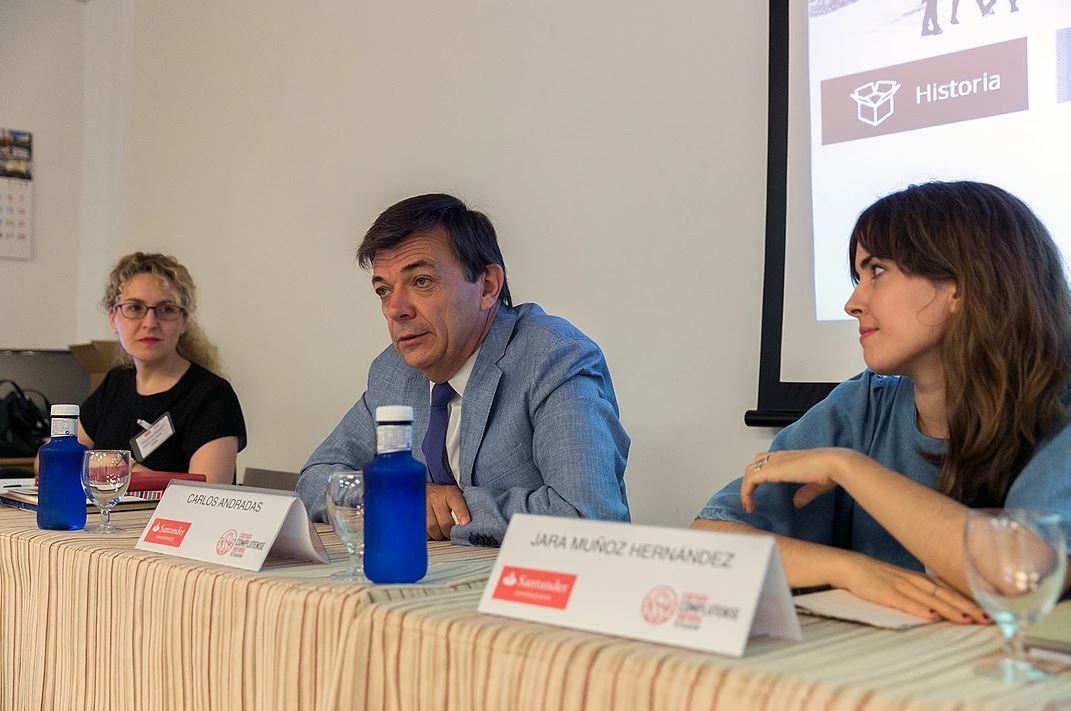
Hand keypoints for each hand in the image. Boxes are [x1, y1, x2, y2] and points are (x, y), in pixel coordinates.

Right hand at [425, 483, 469, 539]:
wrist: (424, 490)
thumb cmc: (444, 497)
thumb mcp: (456, 496)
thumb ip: (465, 507)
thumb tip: (471, 525)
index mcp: (449, 492)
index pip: (456, 501)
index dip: (461, 513)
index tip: (465, 523)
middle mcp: (435, 497)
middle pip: (444, 522)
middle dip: (450, 533)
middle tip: (453, 535)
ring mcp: (423, 505)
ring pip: (432, 528)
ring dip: (439, 535)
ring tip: (442, 533)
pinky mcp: (414, 513)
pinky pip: (422, 530)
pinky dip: (428, 535)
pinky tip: (432, 532)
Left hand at [741, 448, 863, 513]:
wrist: (834, 464)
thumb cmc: (830, 471)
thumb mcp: (815, 485)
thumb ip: (805, 493)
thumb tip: (797, 503)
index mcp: (789, 458)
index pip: (767, 462)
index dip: (760, 476)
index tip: (760, 494)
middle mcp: (779, 457)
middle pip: (755, 465)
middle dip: (750, 482)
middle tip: (750, 501)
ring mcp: (774, 462)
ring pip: (749, 472)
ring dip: (746, 489)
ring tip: (748, 506)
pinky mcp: (771, 470)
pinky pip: (751, 480)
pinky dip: (746, 492)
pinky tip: (750, 505)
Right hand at [834, 550, 989, 623]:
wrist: (852, 567)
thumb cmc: (879, 577)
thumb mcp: (906, 582)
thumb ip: (925, 592)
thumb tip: (947, 605)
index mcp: (922, 580)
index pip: (951, 590)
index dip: (970, 600)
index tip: (990, 611)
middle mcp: (916, 581)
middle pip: (946, 595)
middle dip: (968, 607)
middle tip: (987, 619)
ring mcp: (901, 586)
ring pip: (930, 598)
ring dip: (950, 609)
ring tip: (968, 620)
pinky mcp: (886, 593)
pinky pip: (905, 601)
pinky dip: (919, 608)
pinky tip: (931, 616)